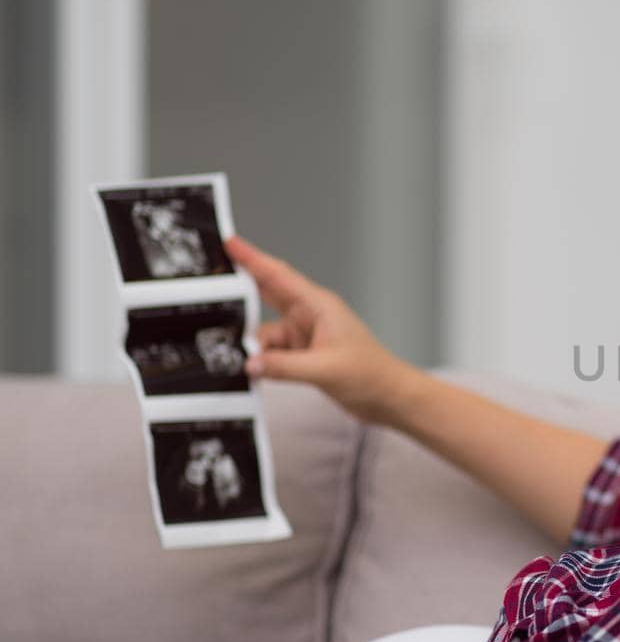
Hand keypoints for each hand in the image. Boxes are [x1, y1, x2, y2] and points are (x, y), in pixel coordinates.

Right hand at [225, 235, 419, 425]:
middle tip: (209, 288)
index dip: (253, 258)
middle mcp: (309, 317)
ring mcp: (305, 337)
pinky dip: (262, 361)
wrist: (389, 398)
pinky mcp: (303, 357)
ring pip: (265, 333)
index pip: (279, 276)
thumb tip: (249, 363)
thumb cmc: (371, 375)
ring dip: (253, 345)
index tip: (229, 242)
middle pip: (266, 297)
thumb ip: (284, 367)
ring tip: (235, 356)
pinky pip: (272, 354)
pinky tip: (251, 372)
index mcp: (318, 306)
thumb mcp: (325, 370)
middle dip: (240, 293)